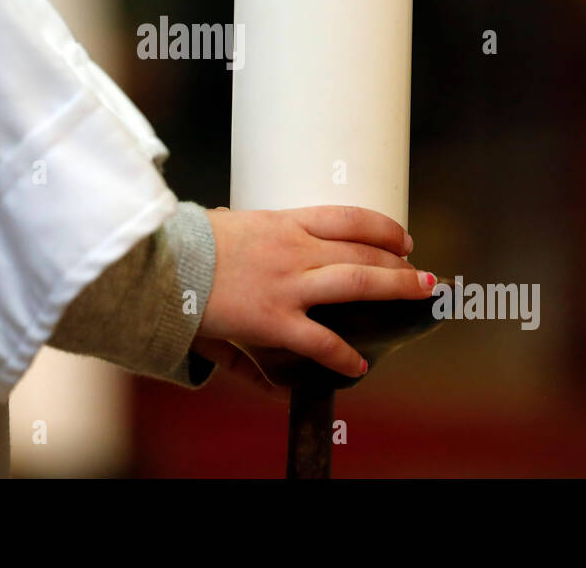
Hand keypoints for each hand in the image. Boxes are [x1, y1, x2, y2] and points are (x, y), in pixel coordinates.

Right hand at [197, 206, 434, 378]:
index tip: (402, 237)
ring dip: (395, 287)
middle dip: (399, 260)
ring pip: (358, 282)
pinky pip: (321, 341)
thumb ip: (256, 237)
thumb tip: (259, 236)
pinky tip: (357, 366)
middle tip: (421, 272)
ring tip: (421, 292)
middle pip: (363, 249)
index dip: (382, 228)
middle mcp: (294, 250)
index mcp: (284, 223)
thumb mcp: (230, 227)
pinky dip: (343, 356)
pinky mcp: (275, 320)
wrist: (165, 264)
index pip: (348, 218)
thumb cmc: (190, 244)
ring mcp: (288, 285)